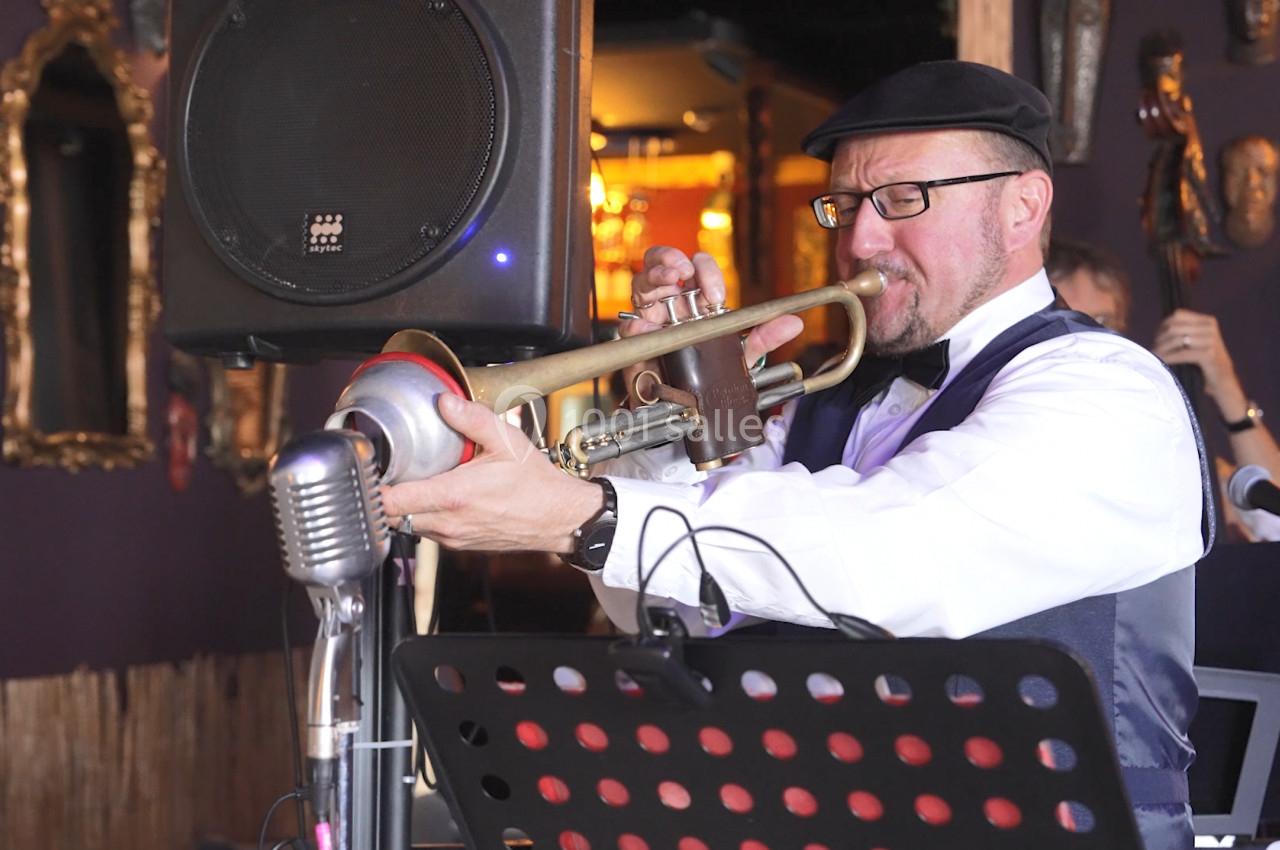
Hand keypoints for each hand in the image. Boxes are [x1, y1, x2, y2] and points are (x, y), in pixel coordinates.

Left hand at [381, 394, 602, 552]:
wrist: (558, 518)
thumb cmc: (536, 484)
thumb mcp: (507, 441)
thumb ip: (472, 419)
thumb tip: (445, 401)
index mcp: (455, 496)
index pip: (393, 501)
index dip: (373, 488)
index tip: (369, 470)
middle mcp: (449, 522)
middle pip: (391, 517)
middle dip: (380, 496)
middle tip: (381, 472)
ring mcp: (452, 537)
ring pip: (406, 526)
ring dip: (400, 507)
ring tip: (404, 481)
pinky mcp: (458, 545)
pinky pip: (426, 531)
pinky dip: (419, 515)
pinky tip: (431, 495)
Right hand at [619, 247, 802, 399]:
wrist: (689, 410)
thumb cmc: (710, 375)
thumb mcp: (740, 357)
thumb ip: (763, 338)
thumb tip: (793, 323)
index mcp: (695, 301)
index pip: (696, 269)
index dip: (704, 269)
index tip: (716, 292)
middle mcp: (670, 304)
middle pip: (661, 265)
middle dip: (669, 260)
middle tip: (682, 270)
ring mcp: (650, 320)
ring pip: (641, 284)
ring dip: (653, 277)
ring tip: (668, 281)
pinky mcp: (637, 344)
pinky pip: (629, 327)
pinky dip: (636, 325)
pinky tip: (646, 326)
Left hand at [1152, 309, 1246, 412]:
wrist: (1222, 381)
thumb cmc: (1203, 362)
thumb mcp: (1196, 342)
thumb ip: (1182, 332)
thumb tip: (1158, 328)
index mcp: (1208, 321)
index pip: (1178, 315)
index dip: (1163, 325)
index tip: (1156, 338)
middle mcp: (1211, 328)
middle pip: (1175, 327)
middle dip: (1160, 338)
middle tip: (1153, 349)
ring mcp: (1211, 340)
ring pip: (1176, 339)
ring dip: (1162, 348)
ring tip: (1154, 356)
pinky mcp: (1209, 354)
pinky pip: (1182, 354)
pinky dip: (1169, 358)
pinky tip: (1161, 362)